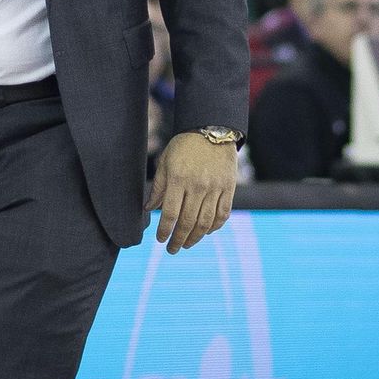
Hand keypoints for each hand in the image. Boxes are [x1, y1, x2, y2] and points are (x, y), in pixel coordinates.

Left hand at [146, 132, 236, 254]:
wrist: (212, 129)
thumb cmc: (184, 146)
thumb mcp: (165, 162)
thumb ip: (158, 187)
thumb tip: (148, 210)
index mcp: (179, 179)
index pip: (170, 213)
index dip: (164, 230)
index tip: (160, 240)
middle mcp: (198, 186)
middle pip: (187, 222)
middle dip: (178, 240)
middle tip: (172, 249)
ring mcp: (215, 188)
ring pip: (205, 222)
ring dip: (195, 238)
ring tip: (187, 244)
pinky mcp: (229, 188)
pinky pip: (223, 214)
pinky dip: (214, 227)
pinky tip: (206, 232)